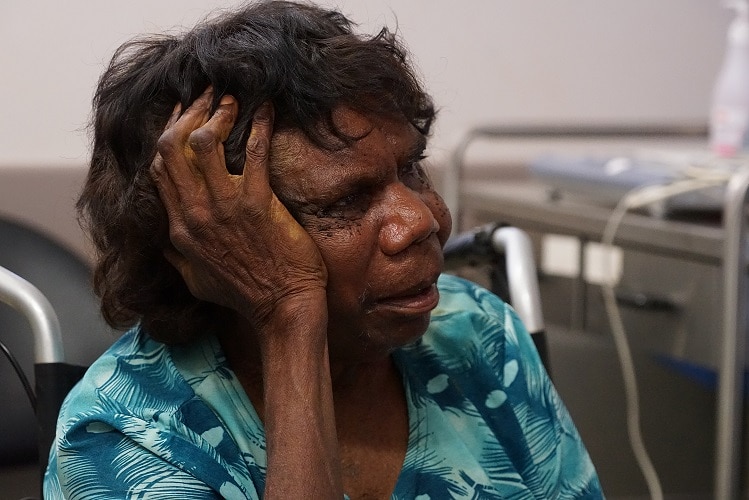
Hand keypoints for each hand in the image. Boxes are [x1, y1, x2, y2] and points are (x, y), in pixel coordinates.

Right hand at [151, 88, 327, 327]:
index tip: (180, 114)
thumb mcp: (196, 280)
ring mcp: (225, 207)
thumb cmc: (245, 295)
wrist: (282, 307)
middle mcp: (195, 213)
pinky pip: (253, 152)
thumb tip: (163, 244)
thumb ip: (177, 258)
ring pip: (203, 142)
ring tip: (232, 98)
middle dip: (187, 112)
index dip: (167, 134)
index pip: (159, 168)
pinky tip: (267, 109)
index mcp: (180, 228)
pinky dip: (259, 125)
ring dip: (218, 112)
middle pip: (173, 147)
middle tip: (206, 94)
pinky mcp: (258, 204)